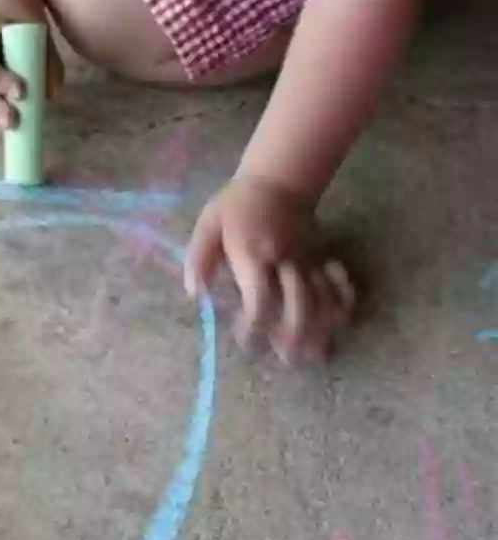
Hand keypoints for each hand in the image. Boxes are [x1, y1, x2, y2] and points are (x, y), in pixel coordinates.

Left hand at [184, 174, 354, 365]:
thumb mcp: (208, 225)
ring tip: (316, 355)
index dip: (254, 328)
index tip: (246, 341)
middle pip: (298, 306)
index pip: (259, 300)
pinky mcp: (323, 257)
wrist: (277, 180)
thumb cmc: (236, 207)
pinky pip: (339, 283)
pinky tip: (339, 321)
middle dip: (294, 337)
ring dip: (321, 329)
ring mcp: (308, 260)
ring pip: (322, 300)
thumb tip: (196, 294)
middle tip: (287, 359)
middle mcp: (284, 262)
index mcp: (252, 256)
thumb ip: (199, 259)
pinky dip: (343, 303)